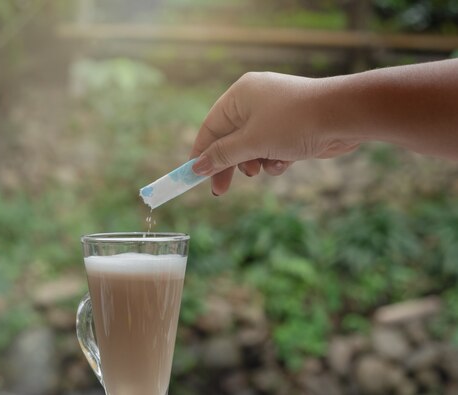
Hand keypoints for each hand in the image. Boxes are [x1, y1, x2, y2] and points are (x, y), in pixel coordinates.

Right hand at [190, 72, 359, 194]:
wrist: (344, 115)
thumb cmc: (293, 122)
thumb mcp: (251, 142)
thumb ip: (222, 155)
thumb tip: (197, 166)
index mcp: (239, 96)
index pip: (211, 127)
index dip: (201, 153)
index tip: (194, 176)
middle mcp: (255, 101)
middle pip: (230, 139)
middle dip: (228, 165)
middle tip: (220, 190)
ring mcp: (275, 114)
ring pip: (252, 147)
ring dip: (255, 163)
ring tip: (263, 167)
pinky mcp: (292, 127)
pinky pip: (272, 148)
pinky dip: (274, 159)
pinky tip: (284, 163)